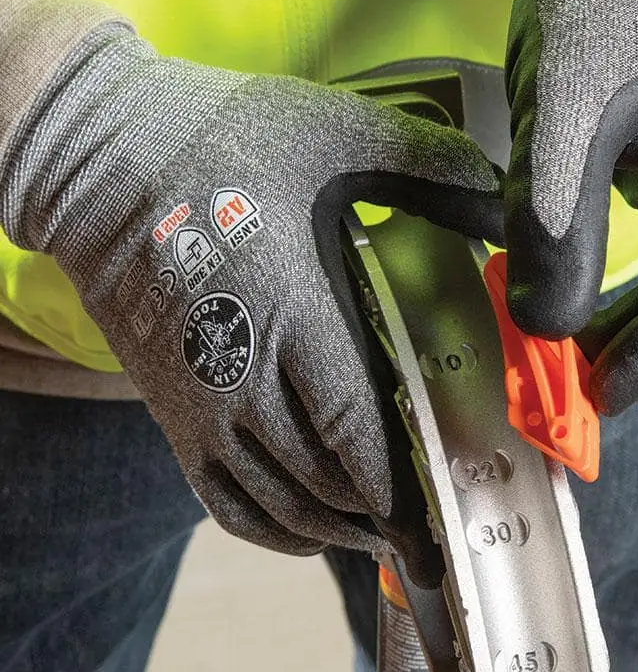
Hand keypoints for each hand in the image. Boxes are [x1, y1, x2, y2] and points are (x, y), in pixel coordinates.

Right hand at [2, 26, 502, 554]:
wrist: (98, 161)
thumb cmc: (219, 145)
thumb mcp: (335, 132)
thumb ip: (429, 169)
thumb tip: (505, 206)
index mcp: (293, 317)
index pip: (357, 432)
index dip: (403, 487)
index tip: (445, 516)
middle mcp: (243, 380)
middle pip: (327, 484)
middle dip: (387, 520)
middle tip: (435, 536)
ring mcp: (202, 408)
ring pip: (281, 506)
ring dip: (341, 532)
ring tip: (388, 540)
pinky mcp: (173, 417)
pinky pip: (227, 503)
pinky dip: (276, 531)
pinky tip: (312, 534)